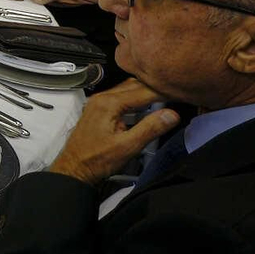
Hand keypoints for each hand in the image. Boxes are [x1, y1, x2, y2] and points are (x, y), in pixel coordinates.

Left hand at [47, 80, 180, 186]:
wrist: (74, 168)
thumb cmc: (96, 160)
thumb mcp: (128, 146)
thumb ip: (150, 129)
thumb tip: (172, 115)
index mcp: (108, 103)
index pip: (143, 90)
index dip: (164, 91)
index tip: (180, 91)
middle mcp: (102, 98)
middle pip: (135, 85)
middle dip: (156, 87)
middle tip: (176, 91)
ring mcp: (98, 102)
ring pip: (127, 89)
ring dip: (146, 91)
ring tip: (165, 95)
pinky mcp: (98, 109)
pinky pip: (120, 96)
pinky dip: (136, 97)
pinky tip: (146, 104)